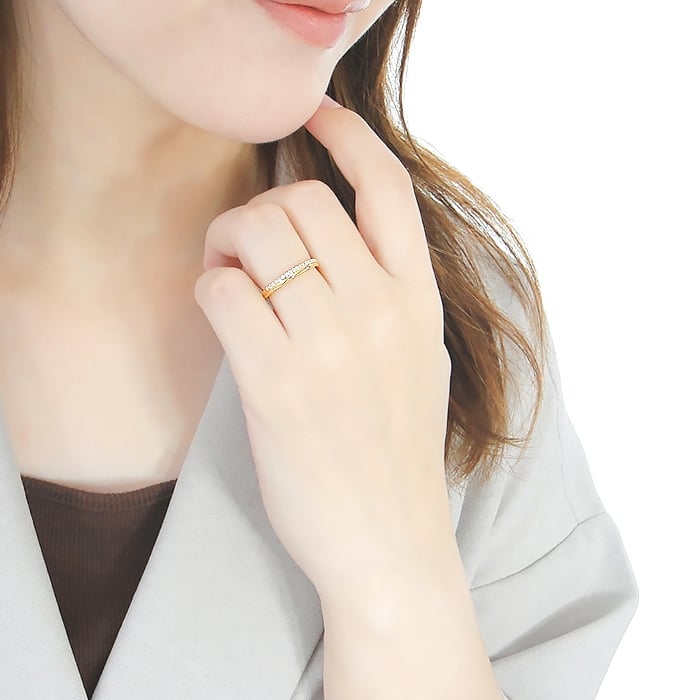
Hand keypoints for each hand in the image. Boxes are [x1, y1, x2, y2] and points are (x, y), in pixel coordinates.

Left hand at [193, 95, 458, 605]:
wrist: (389, 542)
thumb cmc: (398, 453)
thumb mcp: (420, 361)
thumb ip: (391, 298)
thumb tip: (332, 247)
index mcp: (419, 301)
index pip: (386, 188)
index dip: (349, 136)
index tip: (316, 114)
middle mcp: (379, 310)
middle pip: (302, 200)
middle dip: (259, 210)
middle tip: (243, 250)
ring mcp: (329, 344)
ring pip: (256, 232)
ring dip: (226, 245)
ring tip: (229, 281)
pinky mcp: (277, 383)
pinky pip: (223, 291)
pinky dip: (210, 289)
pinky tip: (222, 316)